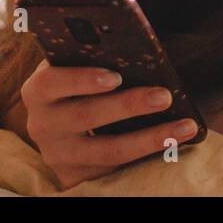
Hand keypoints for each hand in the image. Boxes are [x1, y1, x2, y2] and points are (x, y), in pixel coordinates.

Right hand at [19, 60, 197, 189]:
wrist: (65, 123)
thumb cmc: (82, 82)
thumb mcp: (78, 65)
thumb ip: (95, 55)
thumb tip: (136, 45)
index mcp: (38, 90)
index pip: (51, 82)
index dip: (81, 79)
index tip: (116, 76)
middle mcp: (42, 125)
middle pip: (85, 117)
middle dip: (128, 106)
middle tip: (164, 96)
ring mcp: (59, 155)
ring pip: (106, 151)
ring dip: (149, 138)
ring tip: (184, 125)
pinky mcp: (76, 178)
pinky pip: (115, 172)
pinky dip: (148, 158)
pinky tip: (176, 145)